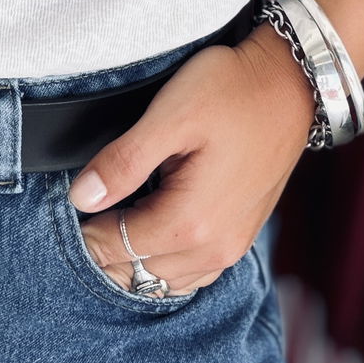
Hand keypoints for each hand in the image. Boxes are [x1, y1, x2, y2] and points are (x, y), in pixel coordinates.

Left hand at [66, 25, 316, 294]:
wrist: (290, 83)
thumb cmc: (231, 91)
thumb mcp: (169, 116)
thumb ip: (123, 162)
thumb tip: (81, 198)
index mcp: (190, 223)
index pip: (113, 248)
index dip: (83, 229)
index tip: (73, 202)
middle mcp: (214, 249)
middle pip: (136, 271)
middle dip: (105, 247)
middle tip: (87, 207)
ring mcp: (232, 247)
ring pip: (163, 279)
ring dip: (133, 257)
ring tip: (113, 216)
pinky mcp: (240, 236)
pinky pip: (191, 272)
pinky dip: (163, 260)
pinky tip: (150, 230)